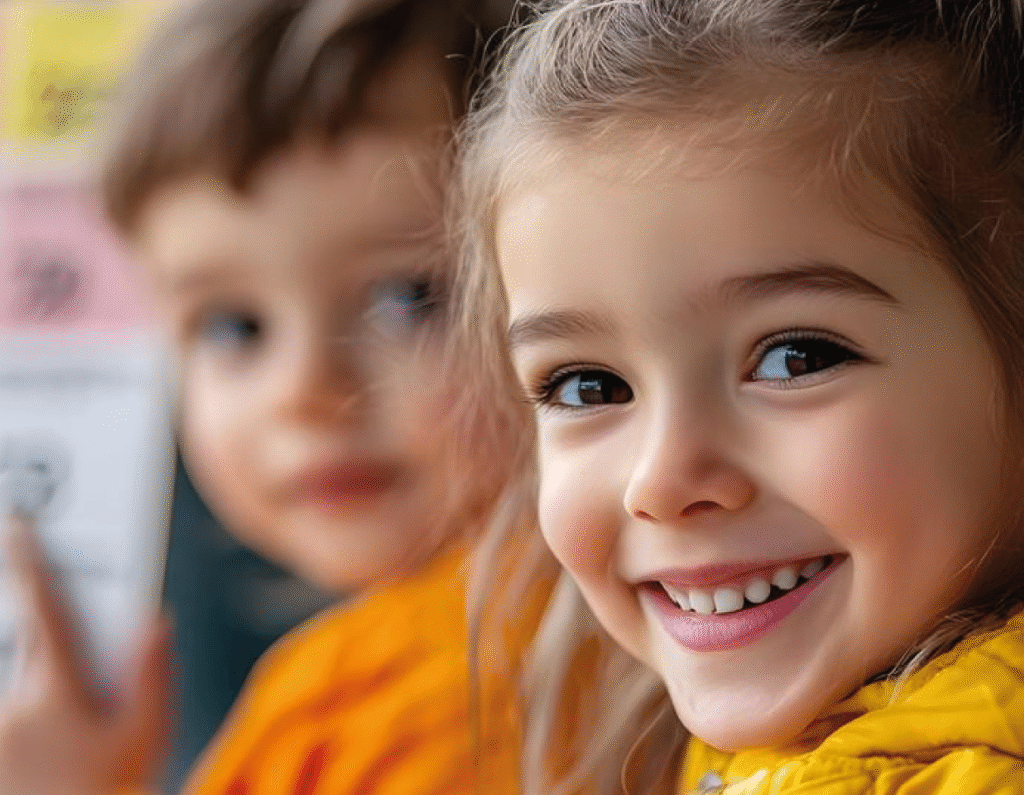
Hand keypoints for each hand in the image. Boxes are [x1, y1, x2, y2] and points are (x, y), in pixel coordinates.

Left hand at [0, 512, 173, 794]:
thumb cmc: (112, 790)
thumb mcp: (149, 735)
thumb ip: (153, 674)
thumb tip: (154, 618)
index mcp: (56, 696)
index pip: (45, 613)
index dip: (32, 564)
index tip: (19, 525)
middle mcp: (11, 709)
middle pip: (28, 641)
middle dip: (44, 621)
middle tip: (53, 593)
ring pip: (18, 674)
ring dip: (41, 669)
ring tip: (77, 710)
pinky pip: (10, 708)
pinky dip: (30, 703)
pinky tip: (53, 735)